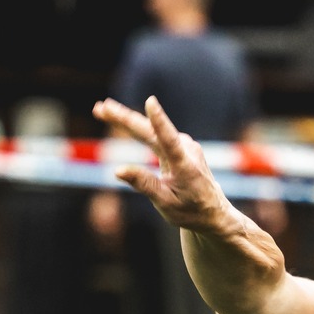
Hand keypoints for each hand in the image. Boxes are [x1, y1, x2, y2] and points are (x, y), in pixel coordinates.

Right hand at [92, 95, 235, 237]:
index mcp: (184, 166)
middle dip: (124, 118)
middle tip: (101, 108)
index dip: (159, 121)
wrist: (213, 211)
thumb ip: (144, 185)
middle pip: (150, 131)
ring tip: (101, 110)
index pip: (169, 140)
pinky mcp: (181, 144)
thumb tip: (117, 170)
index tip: (150, 102)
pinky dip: (137, 127)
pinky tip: (120, 118)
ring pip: (151, 130)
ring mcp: (184, 144)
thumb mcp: (165, 203)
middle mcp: (186, 150)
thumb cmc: (190, 211)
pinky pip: (156, 133)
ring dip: (126, 119)